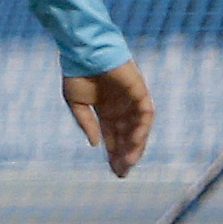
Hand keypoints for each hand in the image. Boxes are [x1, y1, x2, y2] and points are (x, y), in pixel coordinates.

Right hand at [64, 59, 154, 177]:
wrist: (84, 50)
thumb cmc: (77, 72)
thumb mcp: (76, 104)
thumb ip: (87, 124)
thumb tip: (96, 144)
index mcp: (105, 110)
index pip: (112, 136)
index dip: (113, 153)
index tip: (114, 171)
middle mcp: (120, 107)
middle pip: (126, 136)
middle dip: (124, 155)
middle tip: (122, 173)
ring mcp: (131, 99)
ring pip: (137, 129)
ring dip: (135, 146)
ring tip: (128, 163)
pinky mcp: (140, 91)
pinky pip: (146, 115)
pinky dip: (141, 130)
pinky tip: (133, 144)